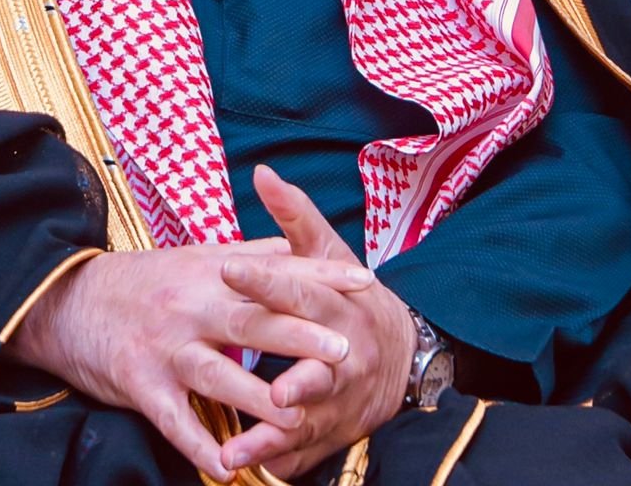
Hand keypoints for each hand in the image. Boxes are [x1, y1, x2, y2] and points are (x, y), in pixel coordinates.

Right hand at [4, 236, 360, 482]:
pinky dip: (201, 445)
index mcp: (209, 273)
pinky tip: (227, 467)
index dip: (320, 277)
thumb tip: (298, 247)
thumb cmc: (143, 281)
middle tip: (344, 348)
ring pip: (218, 377)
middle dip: (299, 336)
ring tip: (298, 417)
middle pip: (251, 323)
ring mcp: (165, 348)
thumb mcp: (195, 258)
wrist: (67, 300)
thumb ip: (249, 257)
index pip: (274, 272)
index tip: (365, 281)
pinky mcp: (140, 384)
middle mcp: (190, 307)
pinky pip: (175, 420)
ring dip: (259, 399)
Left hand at [219, 168, 416, 479]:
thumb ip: (294, 216)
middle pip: (318, 368)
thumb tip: (264, 173)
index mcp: (338, 306)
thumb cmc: (350, 298)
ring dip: (271, 437)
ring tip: (234, 451)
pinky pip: (300, 453)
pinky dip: (272, 462)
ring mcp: (336, 400)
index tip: (228, 266)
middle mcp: (343, 357)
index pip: (301, 290)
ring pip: (306, 421)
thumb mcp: (327, 253)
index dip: (266, 280)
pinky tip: (239, 469)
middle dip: (294, 379)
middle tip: (269, 388)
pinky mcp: (327, 432)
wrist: (403, 357)